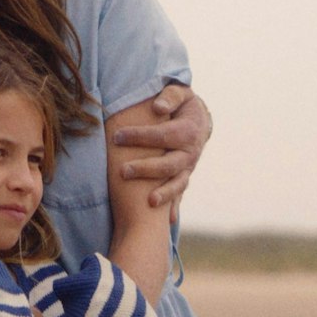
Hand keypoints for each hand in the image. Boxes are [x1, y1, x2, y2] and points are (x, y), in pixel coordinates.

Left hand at [111, 83, 211, 212]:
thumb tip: (157, 107)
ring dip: (164, 194)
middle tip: (122, 171)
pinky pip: (179, 195)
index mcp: (188, 131)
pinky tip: (167, 223)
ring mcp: (188, 168)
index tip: (117, 136)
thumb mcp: (179, 93)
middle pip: (170, 164)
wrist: (199, 119)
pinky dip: (173, 207)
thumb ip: (169, 97)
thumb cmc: (182, 104)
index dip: (141, 136)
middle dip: (146, 168)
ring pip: (178, 183)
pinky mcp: (184, 177)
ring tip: (148, 202)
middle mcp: (191, 152)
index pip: (163, 135)